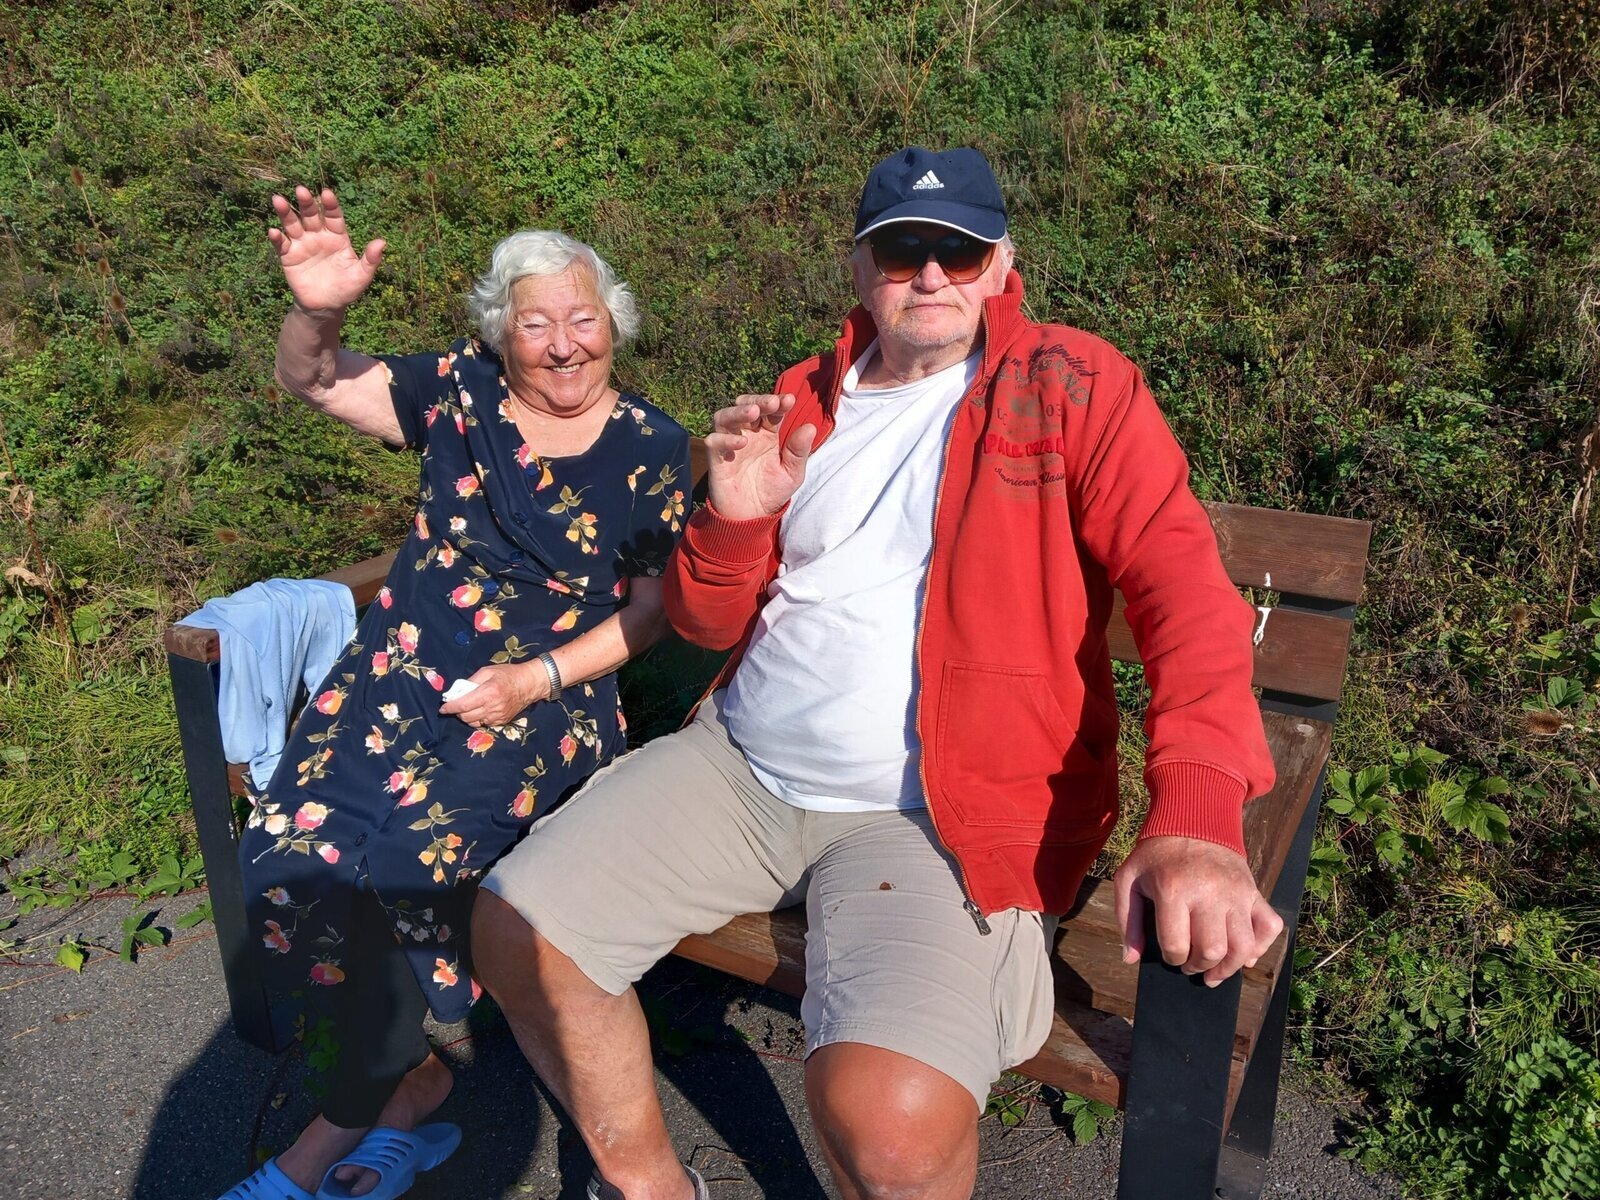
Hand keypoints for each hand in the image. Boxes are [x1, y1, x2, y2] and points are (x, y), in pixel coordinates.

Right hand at [266, 186, 384, 313]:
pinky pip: (281, 245)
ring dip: (285, 213)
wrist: (326, 306)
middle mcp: (318, 236)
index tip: (327, 193)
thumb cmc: (346, 289)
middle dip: (306, 203)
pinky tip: (273, 232)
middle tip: (301, 190)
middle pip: (311, 215)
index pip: (334, 217)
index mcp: (337, 237)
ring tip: (278, 200)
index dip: (330, 205)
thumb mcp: (361, 276)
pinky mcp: (288, 256)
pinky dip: (276, 238)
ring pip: (292, 224)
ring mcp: (302, 245)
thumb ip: (370, 260)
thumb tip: (381, 242)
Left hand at [438, 662, 547, 727]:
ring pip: (473, 723)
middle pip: (466, 716)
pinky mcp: (502, 721)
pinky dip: (477, 719)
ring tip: (467, 708)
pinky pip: (483, 724)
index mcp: (488, 692)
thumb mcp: (488, 671)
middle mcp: (493, 706)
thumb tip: (457, 691)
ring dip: (466, 717)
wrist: (529, 684)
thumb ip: (471, 681)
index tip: (442, 708)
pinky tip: (479, 711)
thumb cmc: (508, 674)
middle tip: (456, 704)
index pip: (464, 705)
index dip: (450, 707)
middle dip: (457, 712)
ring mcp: (498, 716)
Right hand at [704, 393, 816, 519]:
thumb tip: (810, 427)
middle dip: (758, 400)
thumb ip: (799, 452)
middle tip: (771, 403)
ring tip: (753, 412)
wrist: (751, 517)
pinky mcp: (716, 459)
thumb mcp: (792, 473)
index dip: (778, 402)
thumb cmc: (771, 492)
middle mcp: (747, 434)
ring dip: (737, 411)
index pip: (771, 411)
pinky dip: (725, 439)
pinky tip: (742, 442)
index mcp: (767, 434)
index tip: (788, 400)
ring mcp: (729, 445)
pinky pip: (713, 442)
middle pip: (746, 406)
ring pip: (724, 417)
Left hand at [1113, 836, 1283, 986]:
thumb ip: (1127, 920)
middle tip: (1189, 964)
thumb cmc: (1157, 855)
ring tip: (1214, 971)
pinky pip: (1270, 927)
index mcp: (1173, 890)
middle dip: (1198, 967)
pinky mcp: (1253, 891)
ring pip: (1242, 947)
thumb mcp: (1129, 880)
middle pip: (1211, 951)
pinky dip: (1260, 947)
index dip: (1171, 959)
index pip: (1176, 946)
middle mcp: (1209, 892)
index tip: (1170, 954)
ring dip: (1229, 967)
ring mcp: (1236, 892)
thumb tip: (1130, 959)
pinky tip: (1243, 954)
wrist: (1192, 821)